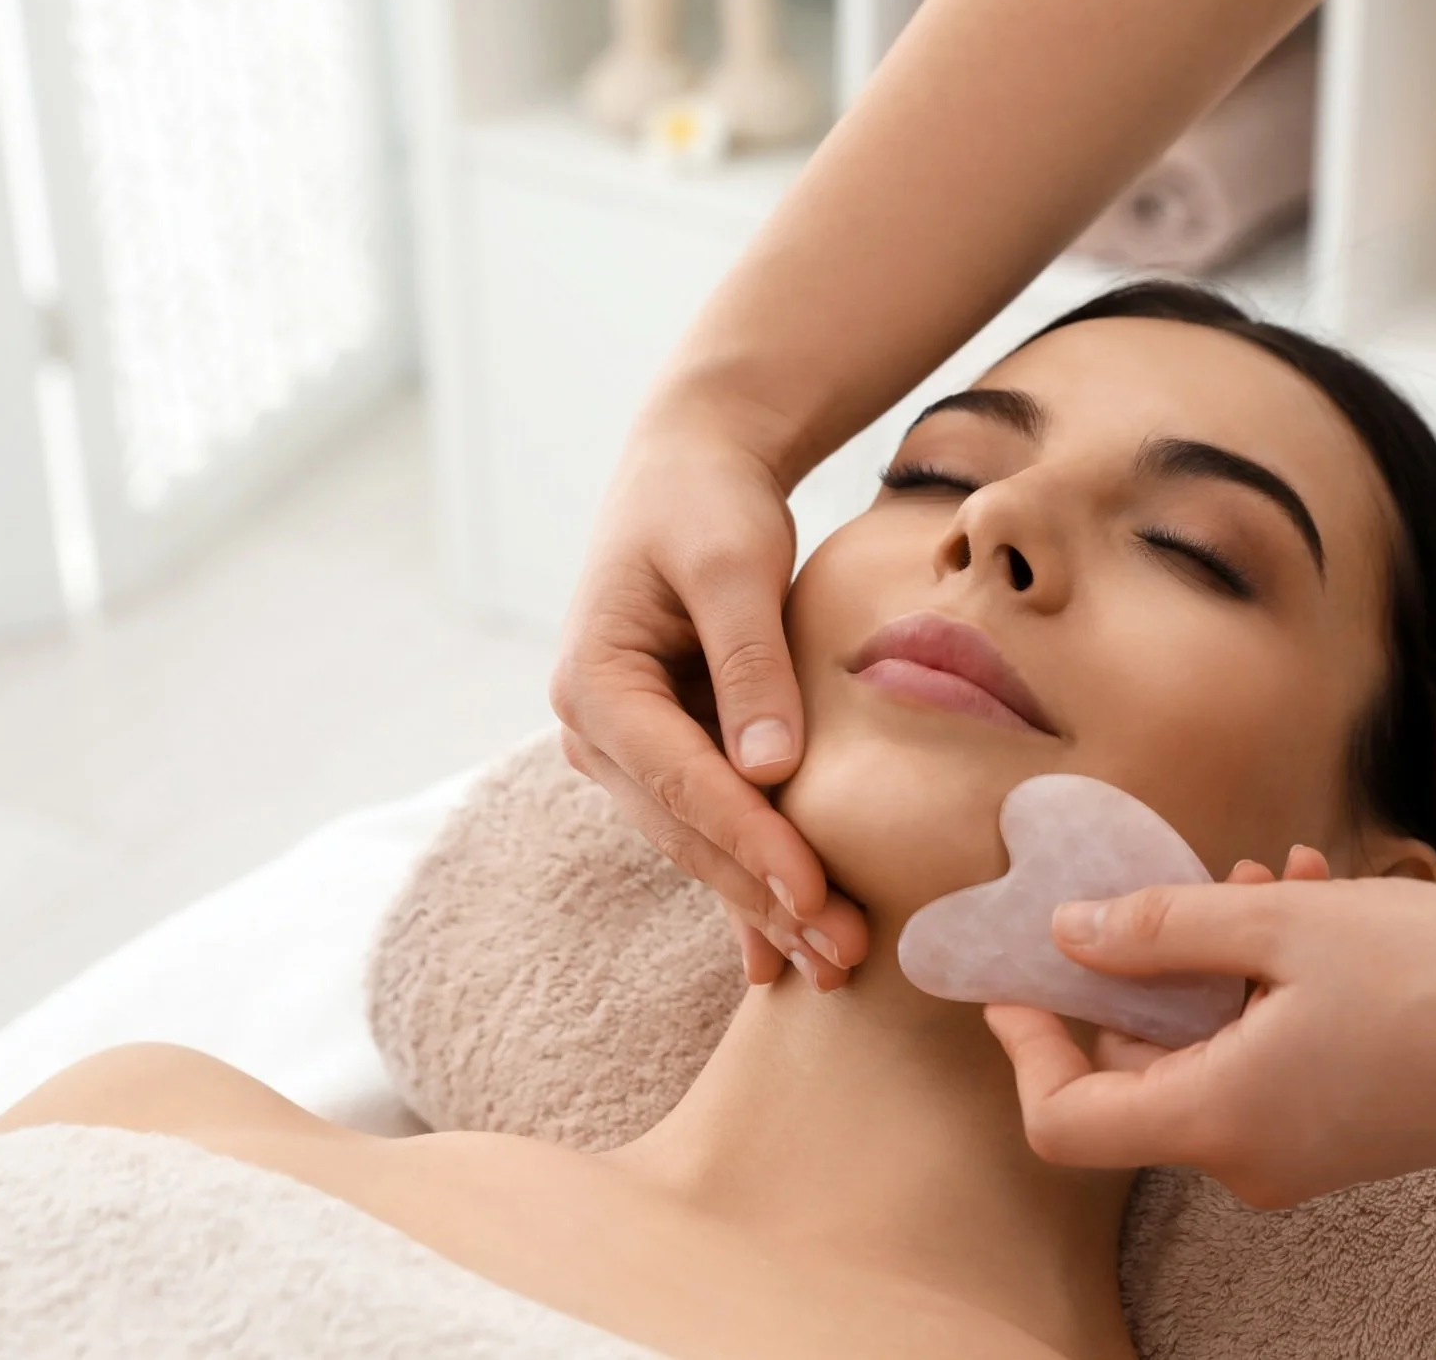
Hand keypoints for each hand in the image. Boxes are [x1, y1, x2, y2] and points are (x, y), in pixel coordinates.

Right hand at [551, 409, 868, 988]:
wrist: (692, 470)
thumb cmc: (710, 503)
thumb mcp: (733, 564)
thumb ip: (750, 662)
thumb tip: (772, 771)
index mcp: (596, 683)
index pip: (681, 782)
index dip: (751, 842)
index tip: (813, 894)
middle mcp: (595, 730)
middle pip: (688, 832)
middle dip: (764, 896)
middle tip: (840, 956)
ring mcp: (627, 749)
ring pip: (699, 844)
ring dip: (763, 904)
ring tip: (833, 964)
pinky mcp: (668, 753)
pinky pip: (708, 829)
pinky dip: (748, 885)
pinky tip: (778, 953)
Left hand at [984, 850, 1435, 1205]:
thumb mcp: (1282, 927)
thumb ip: (1158, 930)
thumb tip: (1067, 935)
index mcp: (1217, 1122)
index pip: (1065, 1119)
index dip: (1027, 1045)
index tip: (1016, 975)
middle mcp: (1250, 1159)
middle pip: (1140, 1069)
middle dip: (1152, 965)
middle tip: (1196, 880)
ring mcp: (1301, 1153)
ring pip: (1213, 1047)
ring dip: (1225, 958)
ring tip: (1284, 878)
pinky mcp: (1344, 1132)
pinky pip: (1269, 1059)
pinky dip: (1273, 988)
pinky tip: (1321, 907)